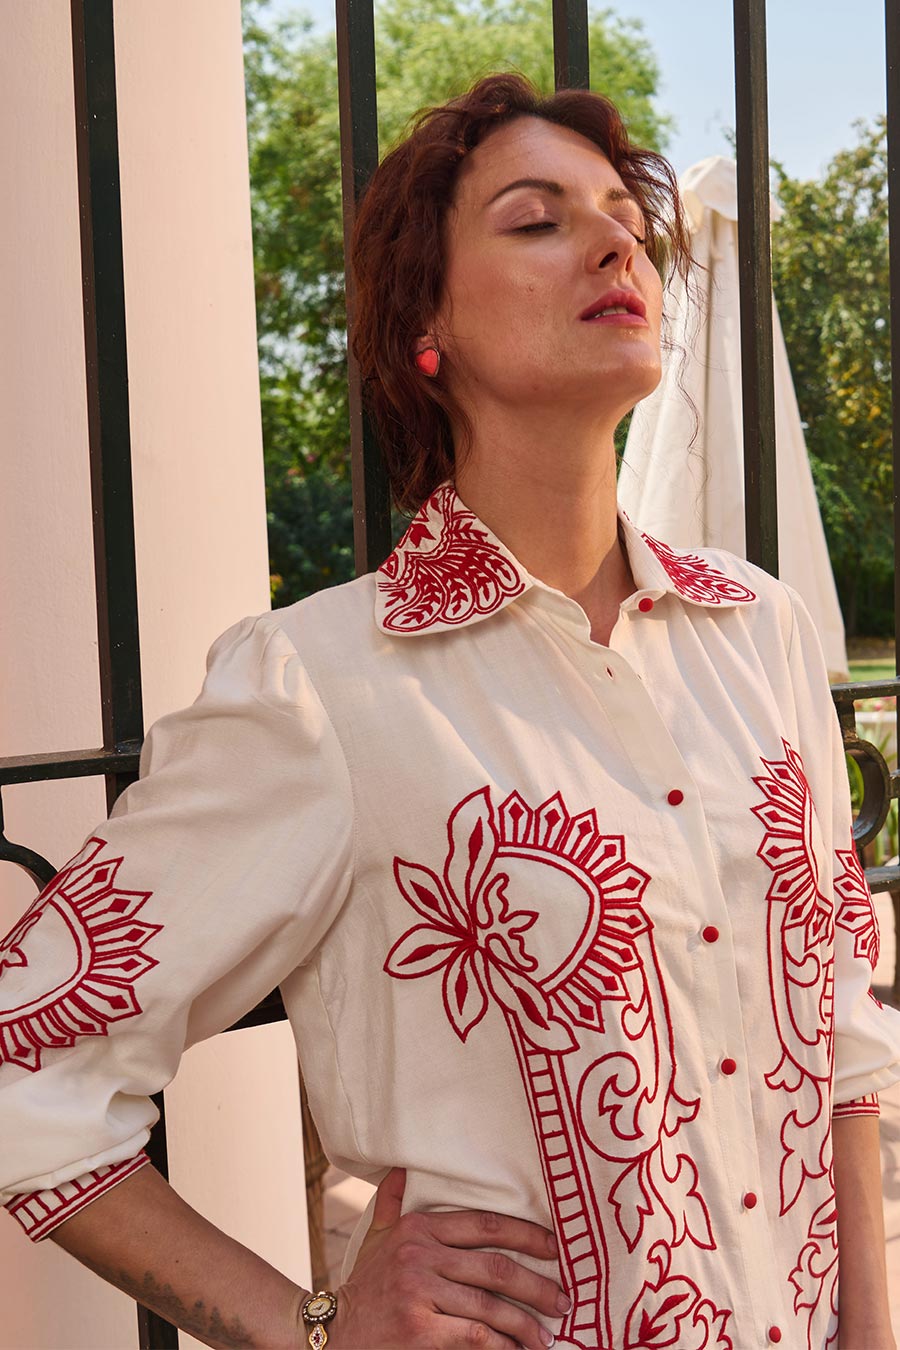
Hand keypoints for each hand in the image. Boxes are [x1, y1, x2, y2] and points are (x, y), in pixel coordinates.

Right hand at [327, 1167, 567, 1348]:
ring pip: (490, 1307)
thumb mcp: (377, 1237)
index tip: (554, 1247)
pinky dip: (501, 1346)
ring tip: (544, 1336)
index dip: (525, 1234)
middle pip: (495, 1267)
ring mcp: (420, 1294)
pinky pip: (475, 1337)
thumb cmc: (365, 1286)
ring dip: (524, 1324)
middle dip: (536, 1285)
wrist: (333, 1333)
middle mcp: (420, 1256)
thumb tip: (401, 1166)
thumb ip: (393, 1202)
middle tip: (562, 1299)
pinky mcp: (420, 1331)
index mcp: (418, 1228)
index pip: (484, 1224)